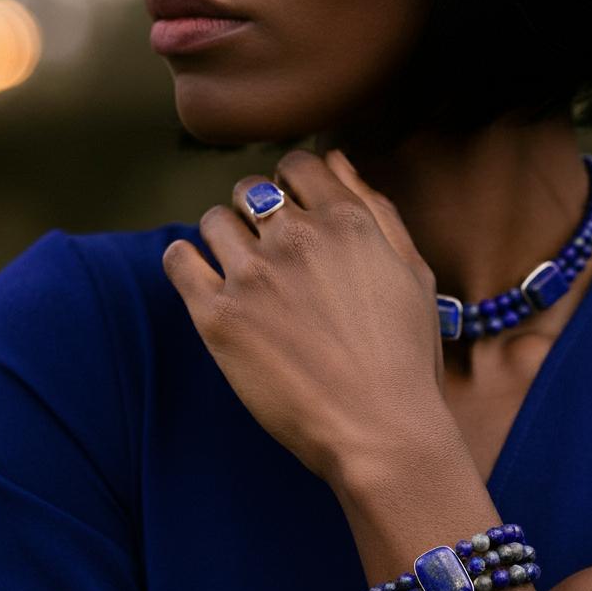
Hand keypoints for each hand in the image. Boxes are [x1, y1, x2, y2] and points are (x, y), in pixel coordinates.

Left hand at [161, 148, 444, 485]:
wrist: (381, 430)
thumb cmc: (407, 356)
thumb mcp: (412, 271)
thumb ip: (376, 208)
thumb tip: (338, 160)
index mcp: (346, 221)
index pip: (298, 164)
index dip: (293, 182)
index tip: (293, 208)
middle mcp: (297, 237)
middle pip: (251, 189)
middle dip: (257, 210)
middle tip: (269, 247)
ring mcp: (254, 276)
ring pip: (214, 220)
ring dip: (225, 235)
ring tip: (241, 269)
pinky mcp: (218, 317)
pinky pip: (179, 259)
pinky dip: (185, 259)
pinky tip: (201, 275)